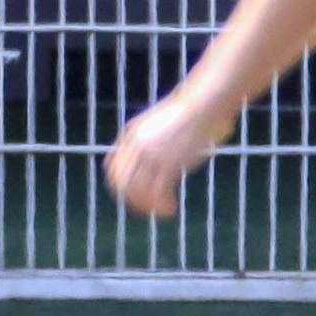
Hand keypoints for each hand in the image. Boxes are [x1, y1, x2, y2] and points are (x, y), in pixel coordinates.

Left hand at [103, 95, 227, 218]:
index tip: (131, 195)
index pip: (112, 167)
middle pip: (122, 183)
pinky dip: (162, 206)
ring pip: (138, 191)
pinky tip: (171, 209)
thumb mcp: (158, 123)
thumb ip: (151, 139)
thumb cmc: (189, 112)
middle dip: (132, 200)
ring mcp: (151, 155)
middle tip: (146, 209)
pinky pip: (158, 193)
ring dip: (149, 205)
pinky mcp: (168, 164)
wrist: (202, 104)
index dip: (119, 185)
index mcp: (130, 135)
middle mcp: (136, 146)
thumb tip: (154, 154)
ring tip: (162, 211)